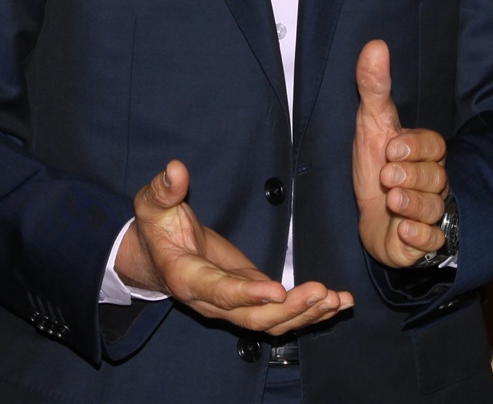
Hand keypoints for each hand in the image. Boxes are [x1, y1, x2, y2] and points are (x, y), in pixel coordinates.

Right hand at [121, 160, 352, 332]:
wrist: (157, 253)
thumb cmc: (157, 226)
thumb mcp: (153, 205)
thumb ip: (164, 190)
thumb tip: (176, 169)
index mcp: (187, 279)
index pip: (219, 292)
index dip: (248, 294)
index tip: (277, 290)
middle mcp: (211, 302)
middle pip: (252, 318)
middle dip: (289, 309)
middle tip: (321, 292)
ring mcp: (234, 305)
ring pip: (271, 323)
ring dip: (306, 315)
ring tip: (337, 302)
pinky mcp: (252, 298)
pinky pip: (281, 314)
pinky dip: (311, 312)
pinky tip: (339, 304)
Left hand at [351, 39, 450, 266]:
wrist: (370, 217)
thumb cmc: (374, 165)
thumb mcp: (370, 123)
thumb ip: (374, 86)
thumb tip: (375, 45)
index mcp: (424, 152)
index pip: (433, 145)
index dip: (415, 147)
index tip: (391, 147)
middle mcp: (433, 181)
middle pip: (434, 177)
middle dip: (410, 176)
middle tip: (387, 176)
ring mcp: (430, 212)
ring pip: (433, 208)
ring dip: (412, 204)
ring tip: (393, 200)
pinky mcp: (423, 241)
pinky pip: (431, 241)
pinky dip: (418, 235)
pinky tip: (403, 229)